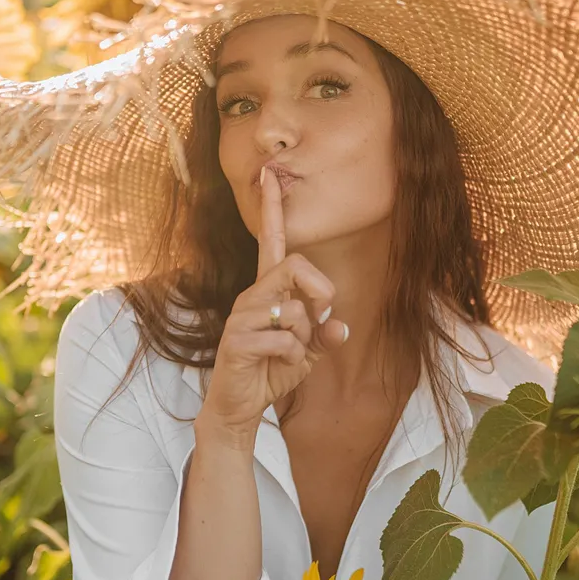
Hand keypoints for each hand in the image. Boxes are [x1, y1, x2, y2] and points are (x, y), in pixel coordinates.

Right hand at [199, 166, 350, 436]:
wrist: (239, 405)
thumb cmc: (271, 371)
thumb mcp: (308, 352)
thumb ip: (325, 335)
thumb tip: (342, 329)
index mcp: (269, 290)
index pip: (272, 241)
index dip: (272, 209)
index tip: (269, 174)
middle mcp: (252, 295)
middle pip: (296, 266)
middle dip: (321, 293)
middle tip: (320, 320)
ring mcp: (242, 316)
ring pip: (294, 311)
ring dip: (304, 340)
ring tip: (289, 354)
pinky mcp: (236, 340)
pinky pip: (284, 340)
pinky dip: (294, 359)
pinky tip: (278, 367)